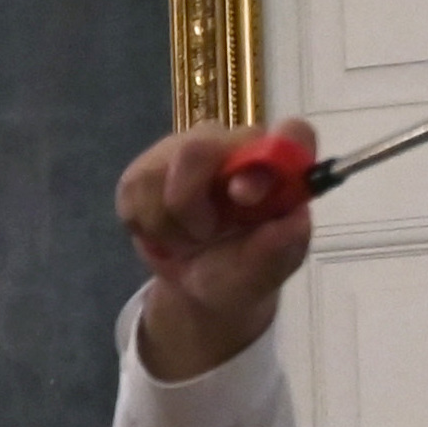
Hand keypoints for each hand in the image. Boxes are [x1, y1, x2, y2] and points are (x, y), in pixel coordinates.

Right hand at [118, 124, 317, 382]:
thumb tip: (293, 222)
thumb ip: (280, 247)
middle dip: (190, 201)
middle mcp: (235, 145)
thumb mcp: (266, 273)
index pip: (292, 134)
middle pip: (199, 145)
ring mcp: (188, 150)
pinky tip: (166, 233)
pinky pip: (134, 190)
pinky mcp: (147, 167)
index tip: (244, 198)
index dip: (268, 155)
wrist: (200, 292)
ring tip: (189, 239)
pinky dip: (147, 225)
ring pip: (158, 172)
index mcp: (280, 165)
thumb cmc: (242, 273)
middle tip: (205, 234)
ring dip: (169, 223)